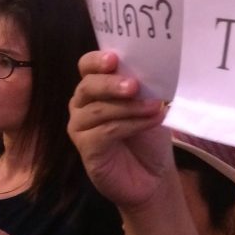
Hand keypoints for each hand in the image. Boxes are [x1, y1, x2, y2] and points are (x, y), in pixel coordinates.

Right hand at [67, 51, 172, 212]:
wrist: (154, 176)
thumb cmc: (148, 135)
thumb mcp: (149, 103)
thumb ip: (142, 86)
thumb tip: (149, 67)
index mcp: (96, 87)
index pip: (86, 66)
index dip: (96, 60)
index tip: (113, 58)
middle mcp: (82, 104)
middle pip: (88, 86)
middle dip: (111, 84)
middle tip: (134, 86)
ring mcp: (80, 127)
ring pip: (98, 109)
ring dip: (129, 107)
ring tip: (154, 107)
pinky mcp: (85, 148)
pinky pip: (104, 132)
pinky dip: (130, 125)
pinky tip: (151, 121)